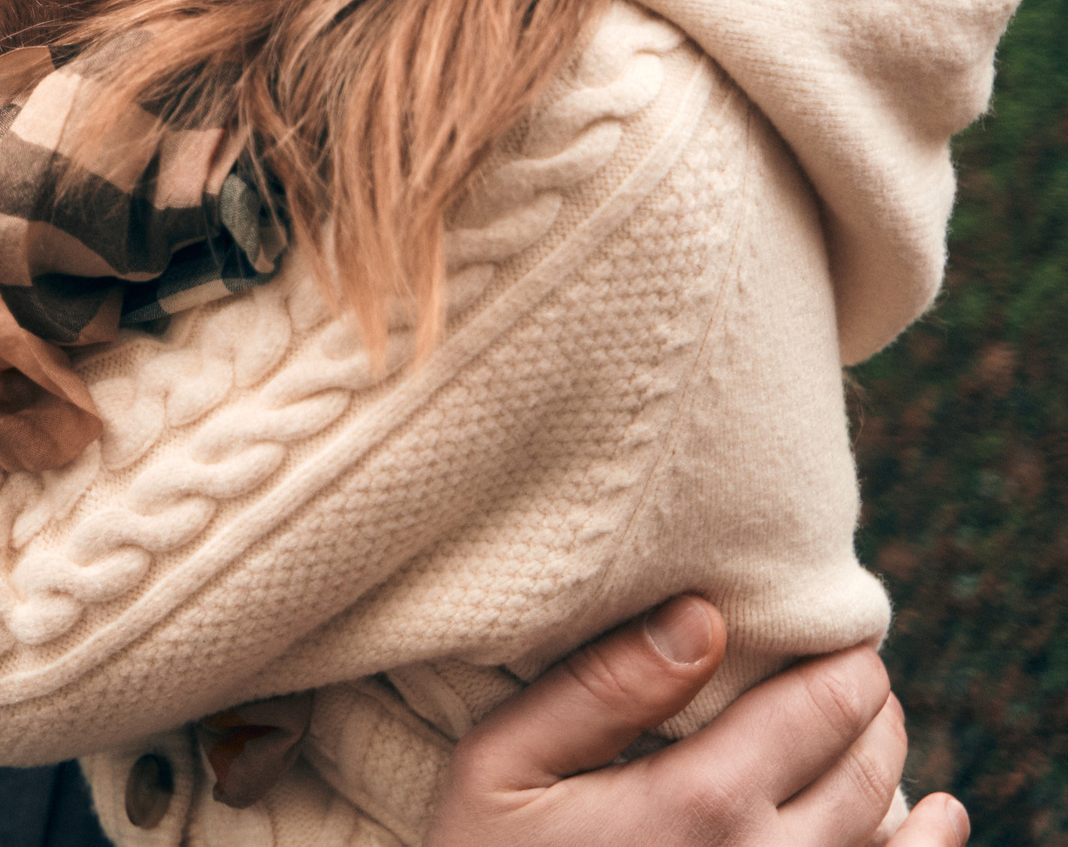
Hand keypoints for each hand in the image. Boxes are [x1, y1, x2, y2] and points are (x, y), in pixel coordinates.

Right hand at [427, 595, 964, 846]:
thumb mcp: (502, 766)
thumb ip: (600, 690)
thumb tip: (703, 616)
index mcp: (700, 804)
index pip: (820, 708)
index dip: (844, 663)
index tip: (842, 636)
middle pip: (866, 771)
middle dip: (871, 711)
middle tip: (858, 675)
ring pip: (890, 841)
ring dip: (899, 775)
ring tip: (886, 733)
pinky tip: (936, 824)